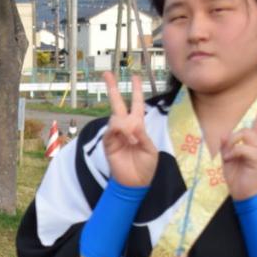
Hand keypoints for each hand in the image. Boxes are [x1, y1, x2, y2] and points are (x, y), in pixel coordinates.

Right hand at [101, 72, 157, 187]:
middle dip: (112, 88)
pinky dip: (121, 132)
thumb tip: (130, 124)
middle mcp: (125, 127)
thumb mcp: (150, 149)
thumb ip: (142, 134)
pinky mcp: (108, 143)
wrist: (135, 183)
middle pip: (117, 103)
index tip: (135, 76)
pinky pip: (111, 130)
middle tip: (106, 73)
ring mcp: (115, 134)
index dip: (136, 90)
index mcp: (138, 126)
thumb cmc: (146, 166)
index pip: (136, 104)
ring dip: (126, 126)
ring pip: (116, 118)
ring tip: (133, 140)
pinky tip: (128, 140)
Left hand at [220, 83, 256, 200]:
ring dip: (232, 144)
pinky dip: (232, 153)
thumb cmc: (239, 177)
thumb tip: (224, 134)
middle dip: (244, 127)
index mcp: (256, 140)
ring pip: (245, 133)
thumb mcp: (229, 158)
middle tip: (231, 151)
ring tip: (228, 158)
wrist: (247, 196)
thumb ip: (227, 144)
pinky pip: (241, 148)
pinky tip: (230, 162)